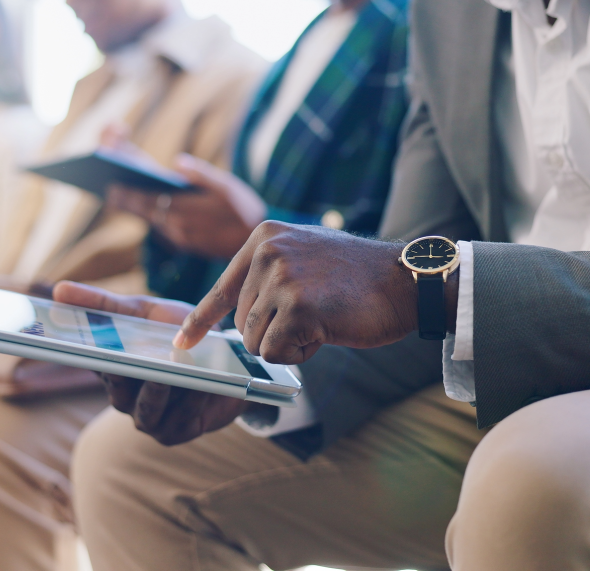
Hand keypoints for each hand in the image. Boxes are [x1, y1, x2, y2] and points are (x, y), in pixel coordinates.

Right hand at [52, 281, 248, 444]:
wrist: (225, 359)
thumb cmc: (176, 333)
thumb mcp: (142, 311)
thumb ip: (103, 303)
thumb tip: (57, 290)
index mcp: (110, 368)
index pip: (90, 363)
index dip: (82, 354)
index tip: (79, 342)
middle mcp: (123, 397)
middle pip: (117, 389)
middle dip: (126, 374)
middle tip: (133, 357)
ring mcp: (148, 418)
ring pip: (149, 407)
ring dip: (163, 388)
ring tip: (174, 367)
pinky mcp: (175, 432)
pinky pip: (180, 418)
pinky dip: (193, 399)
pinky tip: (205, 383)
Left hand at [106, 154, 265, 259]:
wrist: (257, 243)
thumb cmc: (244, 208)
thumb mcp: (228, 186)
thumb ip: (201, 174)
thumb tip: (178, 162)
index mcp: (185, 209)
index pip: (147, 198)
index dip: (128, 189)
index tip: (111, 182)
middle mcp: (177, 226)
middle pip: (142, 209)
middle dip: (124, 195)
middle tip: (107, 184)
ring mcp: (178, 237)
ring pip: (148, 219)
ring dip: (133, 206)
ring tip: (117, 192)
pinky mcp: (182, 243)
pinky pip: (159, 227)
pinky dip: (147, 214)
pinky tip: (141, 204)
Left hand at [175, 222, 449, 363]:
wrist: (406, 280)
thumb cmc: (358, 279)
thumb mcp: (303, 259)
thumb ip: (268, 277)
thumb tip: (234, 318)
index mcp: (265, 236)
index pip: (223, 287)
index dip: (201, 320)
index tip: (183, 342)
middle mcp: (268, 252)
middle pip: (241, 322)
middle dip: (274, 331)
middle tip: (316, 313)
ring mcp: (281, 277)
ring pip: (255, 340)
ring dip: (289, 342)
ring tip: (323, 318)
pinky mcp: (297, 306)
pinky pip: (275, 352)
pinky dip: (301, 352)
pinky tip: (328, 330)